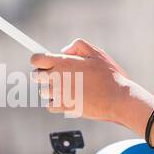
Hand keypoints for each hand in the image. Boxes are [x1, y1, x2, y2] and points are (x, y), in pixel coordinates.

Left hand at [29, 39, 152, 128]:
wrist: (117, 99)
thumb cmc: (109, 76)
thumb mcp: (96, 53)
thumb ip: (77, 46)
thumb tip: (63, 51)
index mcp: (64, 63)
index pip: (36, 59)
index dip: (38, 60)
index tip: (44, 62)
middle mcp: (57, 78)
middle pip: (35, 76)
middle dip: (43, 74)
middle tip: (57, 75)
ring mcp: (59, 94)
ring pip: (42, 92)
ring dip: (51, 90)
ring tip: (67, 88)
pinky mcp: (63, 107)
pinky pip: (49, 105)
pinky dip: (56, 103)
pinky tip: (69, 98)